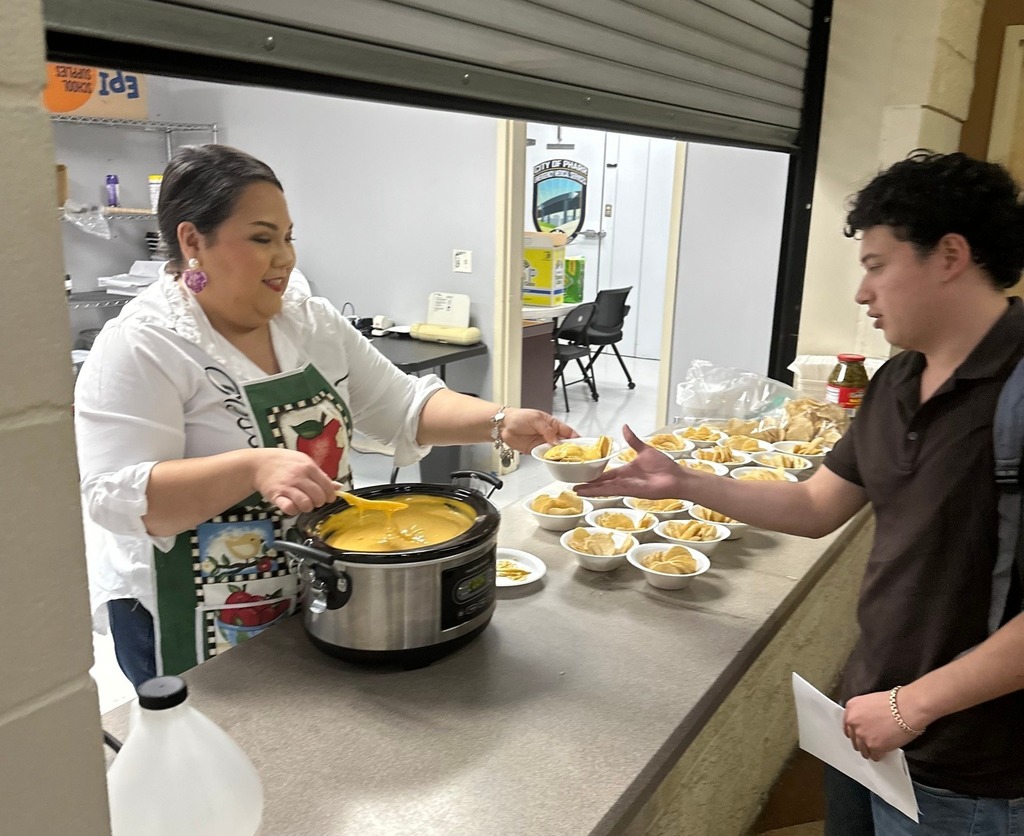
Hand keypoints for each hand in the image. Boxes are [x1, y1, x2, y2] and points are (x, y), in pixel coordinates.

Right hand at [250, 448, 336, 515]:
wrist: (259, 463)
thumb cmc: (284, 462)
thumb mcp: (304, 462)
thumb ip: (321, 475)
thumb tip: (337, 487)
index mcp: (309, 467)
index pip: (327, 486)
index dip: (330, 495)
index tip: (327, 498)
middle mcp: (299, 476)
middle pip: (318, 497)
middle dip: (319, 502)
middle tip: (314, 501)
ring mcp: (287, 486)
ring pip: (306, 504)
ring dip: (307, 507)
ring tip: (304, 503)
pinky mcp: (276, 495)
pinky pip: (289, 508)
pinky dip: (293, 510)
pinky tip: (292, 506)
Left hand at [501, 408, 577, 453]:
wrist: (503, 426)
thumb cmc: (519, 417)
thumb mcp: (536, 419)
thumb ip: (547, 430)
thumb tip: (556, 440)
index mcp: (553, 424)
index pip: (569, 432)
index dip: (576, 439)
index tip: (582, 445)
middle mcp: (550, 435)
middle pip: (564, 444)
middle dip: (570, 450)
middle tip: (574, 455)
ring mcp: (543, 444)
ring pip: (556, 452)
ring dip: (560, 456)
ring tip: (564, 459)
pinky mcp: (536, 451)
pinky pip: (545, 457)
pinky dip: (549, 460)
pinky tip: (552, 461)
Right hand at [574, 424, 688, 497]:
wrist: (676, 477)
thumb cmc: (664, 466)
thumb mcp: (644, 449)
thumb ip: (633, 440)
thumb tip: (625, 427)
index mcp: (625, 471)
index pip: (605, 473)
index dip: (593, 475)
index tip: (582, 475)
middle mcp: (624, 480)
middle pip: (601, 483)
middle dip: (588, 485)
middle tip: (573, 486)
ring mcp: (626, 486)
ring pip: (603, 488)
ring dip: (590, 490)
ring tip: (577, 491)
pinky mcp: (629, 491)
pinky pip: (612, 491)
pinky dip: (600, 491)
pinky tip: (590, 493)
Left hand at [843, 690, 920, 760]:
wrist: (908, 708)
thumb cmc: (895, 702)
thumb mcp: (871, 701)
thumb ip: (864, 713)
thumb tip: (866, 723)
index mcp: (852, 708)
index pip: (847, 725)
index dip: (855, 731)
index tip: (859, 735)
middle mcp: (853, 721)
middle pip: (853, 739)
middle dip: (862, 741)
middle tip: (871, 741)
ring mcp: (862, 735)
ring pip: (862, 750)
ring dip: (869, 750)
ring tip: (878, 748)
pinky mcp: (873, 746)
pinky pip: (874, 756)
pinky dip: (879, 755)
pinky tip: (884, 751)